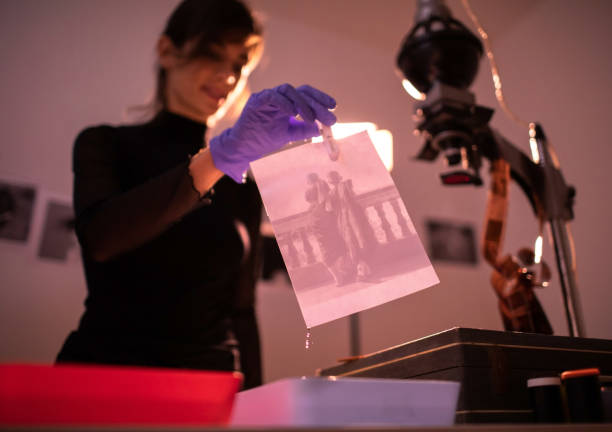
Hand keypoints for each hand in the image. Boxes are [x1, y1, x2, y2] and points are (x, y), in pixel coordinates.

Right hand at [209, 83, 336, 182]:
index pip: (306, 94)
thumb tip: (321, 127)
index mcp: (287, 103)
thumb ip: (303, 130)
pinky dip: (284, 103)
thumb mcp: (289, 135)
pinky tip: (294, 113)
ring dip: (302, 103)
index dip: (320, 98)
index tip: (334, 107)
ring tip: (311, 118)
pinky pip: (272, 96)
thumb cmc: (264, 140)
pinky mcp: (256, 101)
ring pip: (288, 91)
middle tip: (329, 116)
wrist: (244, 148)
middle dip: (316, 104)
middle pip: (301, 92)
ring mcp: (267, 97)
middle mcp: (278, 97)